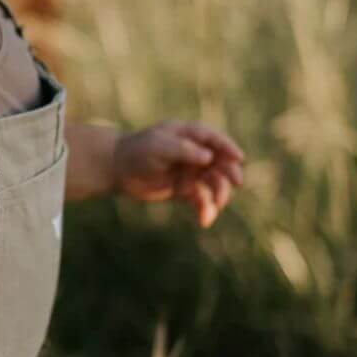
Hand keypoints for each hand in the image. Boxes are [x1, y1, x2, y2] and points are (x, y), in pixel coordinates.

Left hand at [113, 121, 244, 227]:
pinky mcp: (185, 190)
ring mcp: (191, 172)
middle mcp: (195, 153)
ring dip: (219, 195)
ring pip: (214, 184)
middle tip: (237, 183)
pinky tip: (205, 220)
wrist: (118, 169)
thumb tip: (209, 157)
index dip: (229, 148)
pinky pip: (201, 201)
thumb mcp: (159, 146)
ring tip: (215, 206)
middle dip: (229, 173)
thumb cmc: (138, 151)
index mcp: (190, 135)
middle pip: (220, 163)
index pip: (215, 140)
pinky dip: (205, 210)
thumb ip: (184, 150)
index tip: (239, 158)